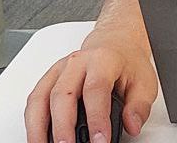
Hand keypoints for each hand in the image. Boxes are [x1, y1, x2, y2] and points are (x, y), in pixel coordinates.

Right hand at [25, 30, 156, 142]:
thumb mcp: (144, 81)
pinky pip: (33, 101)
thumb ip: (139, 106)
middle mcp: (77, 63)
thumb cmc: (127, 63)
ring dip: (38, 128)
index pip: (96, 89)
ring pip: (41, 98)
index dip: (97, 117)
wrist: (114, 44)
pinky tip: (37, 137)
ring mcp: (59, 70)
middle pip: (63, 95)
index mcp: (103, 60)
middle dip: (63, 127)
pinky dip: (32, 123)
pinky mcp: (47, 79)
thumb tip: (132, 125)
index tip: (100, 140)